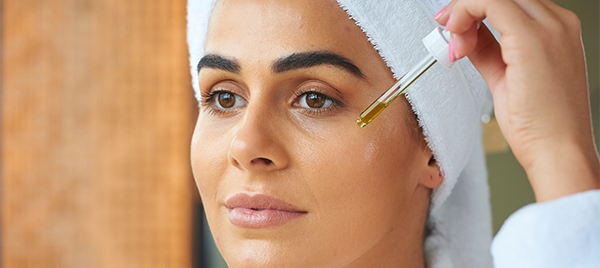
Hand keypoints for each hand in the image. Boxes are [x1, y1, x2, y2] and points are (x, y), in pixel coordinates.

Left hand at [435, 0, 599, 200]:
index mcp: (557, 31)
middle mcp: (558, 23)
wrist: (558, 151)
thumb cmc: (539, 125)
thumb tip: (464, 37)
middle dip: (466, 7)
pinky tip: (455, 39)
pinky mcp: (532, 39)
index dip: (475, 9)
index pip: (509, 2)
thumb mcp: (505, 77)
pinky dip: (464, 13)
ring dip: (463, 10)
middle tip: (446, 31)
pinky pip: (490, 2)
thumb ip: (487, 51)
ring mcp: (550, 28)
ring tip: (451, 40)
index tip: (452, 28)